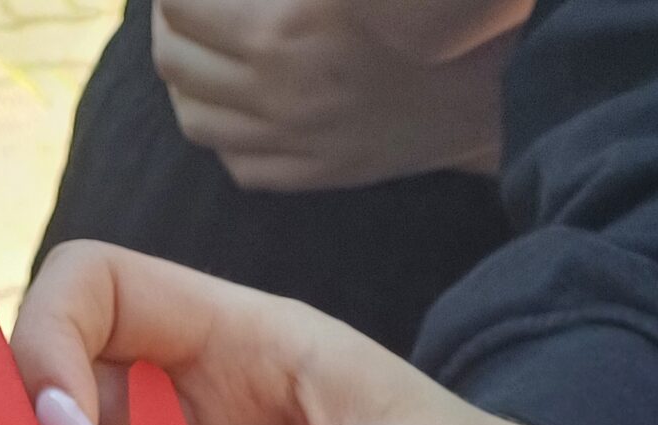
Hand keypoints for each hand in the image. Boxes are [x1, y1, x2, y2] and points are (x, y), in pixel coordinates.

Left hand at [150, 0, 528, 188]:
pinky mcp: (316, 173)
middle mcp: (281, 86)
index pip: (181, 3)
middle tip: (181, 6)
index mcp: (286, 23)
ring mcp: (295, 138)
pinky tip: (233, 102)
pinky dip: (221, 131)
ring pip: (193, 116)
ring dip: (184, 78)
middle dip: (167, 25)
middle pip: (174, 61)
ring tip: (196, 50)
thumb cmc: (422, 8)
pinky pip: (236, 162)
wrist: (490, 76)